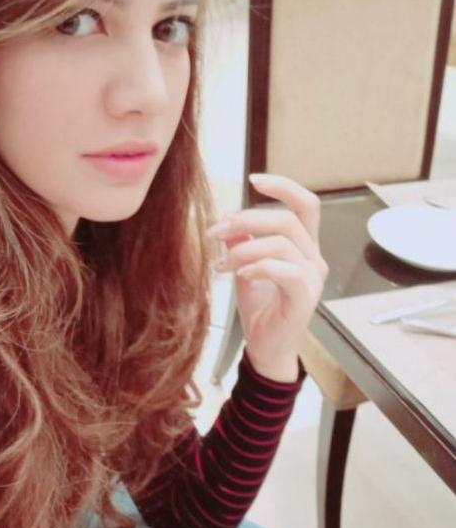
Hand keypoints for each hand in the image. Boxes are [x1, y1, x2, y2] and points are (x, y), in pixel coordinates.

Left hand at [207, 174, 327, 382]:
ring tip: (221, 264)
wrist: (265, 348)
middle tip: (215, 231)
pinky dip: (257, 267)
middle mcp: (313, 258)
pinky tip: (238, 276)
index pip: (305, 204)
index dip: (283, 186)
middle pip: (287, 220)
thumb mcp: (244, 266)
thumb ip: (241, 241)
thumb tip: (227, 216)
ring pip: (282, 244)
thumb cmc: (260, 308)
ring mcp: (312, 278)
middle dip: (246, 220)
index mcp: (304, 246)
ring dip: (244, 249)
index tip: (253, 179)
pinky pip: (284, 271)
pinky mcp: (304, 297)